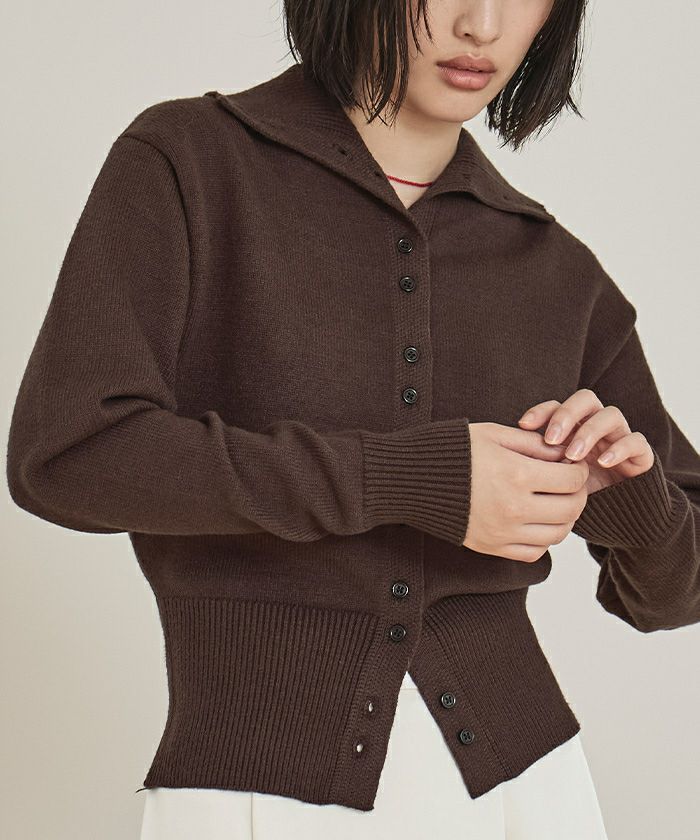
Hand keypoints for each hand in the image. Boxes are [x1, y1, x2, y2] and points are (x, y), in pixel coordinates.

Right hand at [464, 422, 588, 562]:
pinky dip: (544, 538)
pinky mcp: (491, 547)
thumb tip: (563, 452)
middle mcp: (513, 508)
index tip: (572, 463)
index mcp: (516, 474)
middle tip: (570, 482)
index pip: (571, 479)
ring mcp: (503, 532)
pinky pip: (534, 552)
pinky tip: (536, 520)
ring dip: (565, 517)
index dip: (578, 470)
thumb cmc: (452, 450)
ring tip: (555, 501)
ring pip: (557, 534)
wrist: (411, 480)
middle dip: (578, 494)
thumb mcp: (493, 435)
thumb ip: (532, 443)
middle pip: (570, 509)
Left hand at [517, 389, 653, 493]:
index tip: (523, 425)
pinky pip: (635, 441)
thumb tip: (505, 458)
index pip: (557, 405)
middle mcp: (597, 425)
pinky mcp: (641, 454)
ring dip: (589, 432)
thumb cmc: (577, 495)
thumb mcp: (553, 479)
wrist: (618, 516)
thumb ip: (537, 464)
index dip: (542, 411)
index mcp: (574, 427)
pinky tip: (602, 462)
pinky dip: (619, 449)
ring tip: (572, 456)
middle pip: (585, 399)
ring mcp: (620, 437)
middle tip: (551, 439)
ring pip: (610, 415)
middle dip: (566, 415)